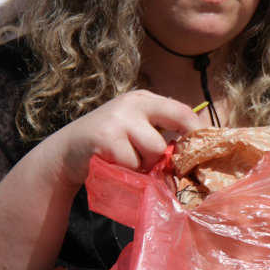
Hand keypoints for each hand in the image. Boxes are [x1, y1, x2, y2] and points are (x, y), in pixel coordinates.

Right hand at [41, 89, 203, 187]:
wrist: (66, 151)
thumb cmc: (108, 144)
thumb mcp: (134, 128)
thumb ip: (158, 133)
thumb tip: (193, 153)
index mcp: (145, 99)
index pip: (183, 110)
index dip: (197, 130)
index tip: (203, 151)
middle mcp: (134, 103)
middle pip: (178, 121)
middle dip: (176, 147)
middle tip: (170, 164)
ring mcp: (119, 118)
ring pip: (155, 150)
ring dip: (146, 164)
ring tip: (127, 162)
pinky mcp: (106, 138)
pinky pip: (133, 163)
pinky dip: (127, 171)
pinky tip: (113, 164)